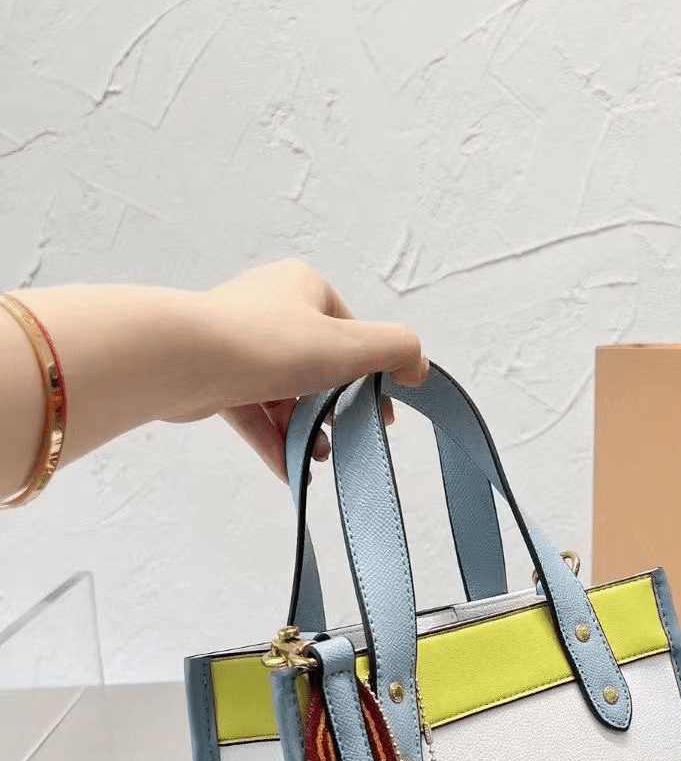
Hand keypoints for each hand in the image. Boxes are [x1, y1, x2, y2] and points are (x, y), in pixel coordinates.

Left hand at [180, 259, 428, 478]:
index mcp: (303, 288)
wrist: (183, 360)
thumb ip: (396, 349)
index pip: (351, 332)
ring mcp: (238, 344)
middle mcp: (269, 309)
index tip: (382, 411)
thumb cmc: (268, 345)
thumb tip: (418, 365)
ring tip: (318, 458)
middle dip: (335, 408)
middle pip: (319, 366)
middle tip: (350, 437)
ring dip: (306, 430)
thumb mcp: (351, 345)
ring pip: (285, 394)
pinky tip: (293, 472)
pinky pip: (254, 414)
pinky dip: (275, 442)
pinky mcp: (214, 378)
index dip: (371, 374)